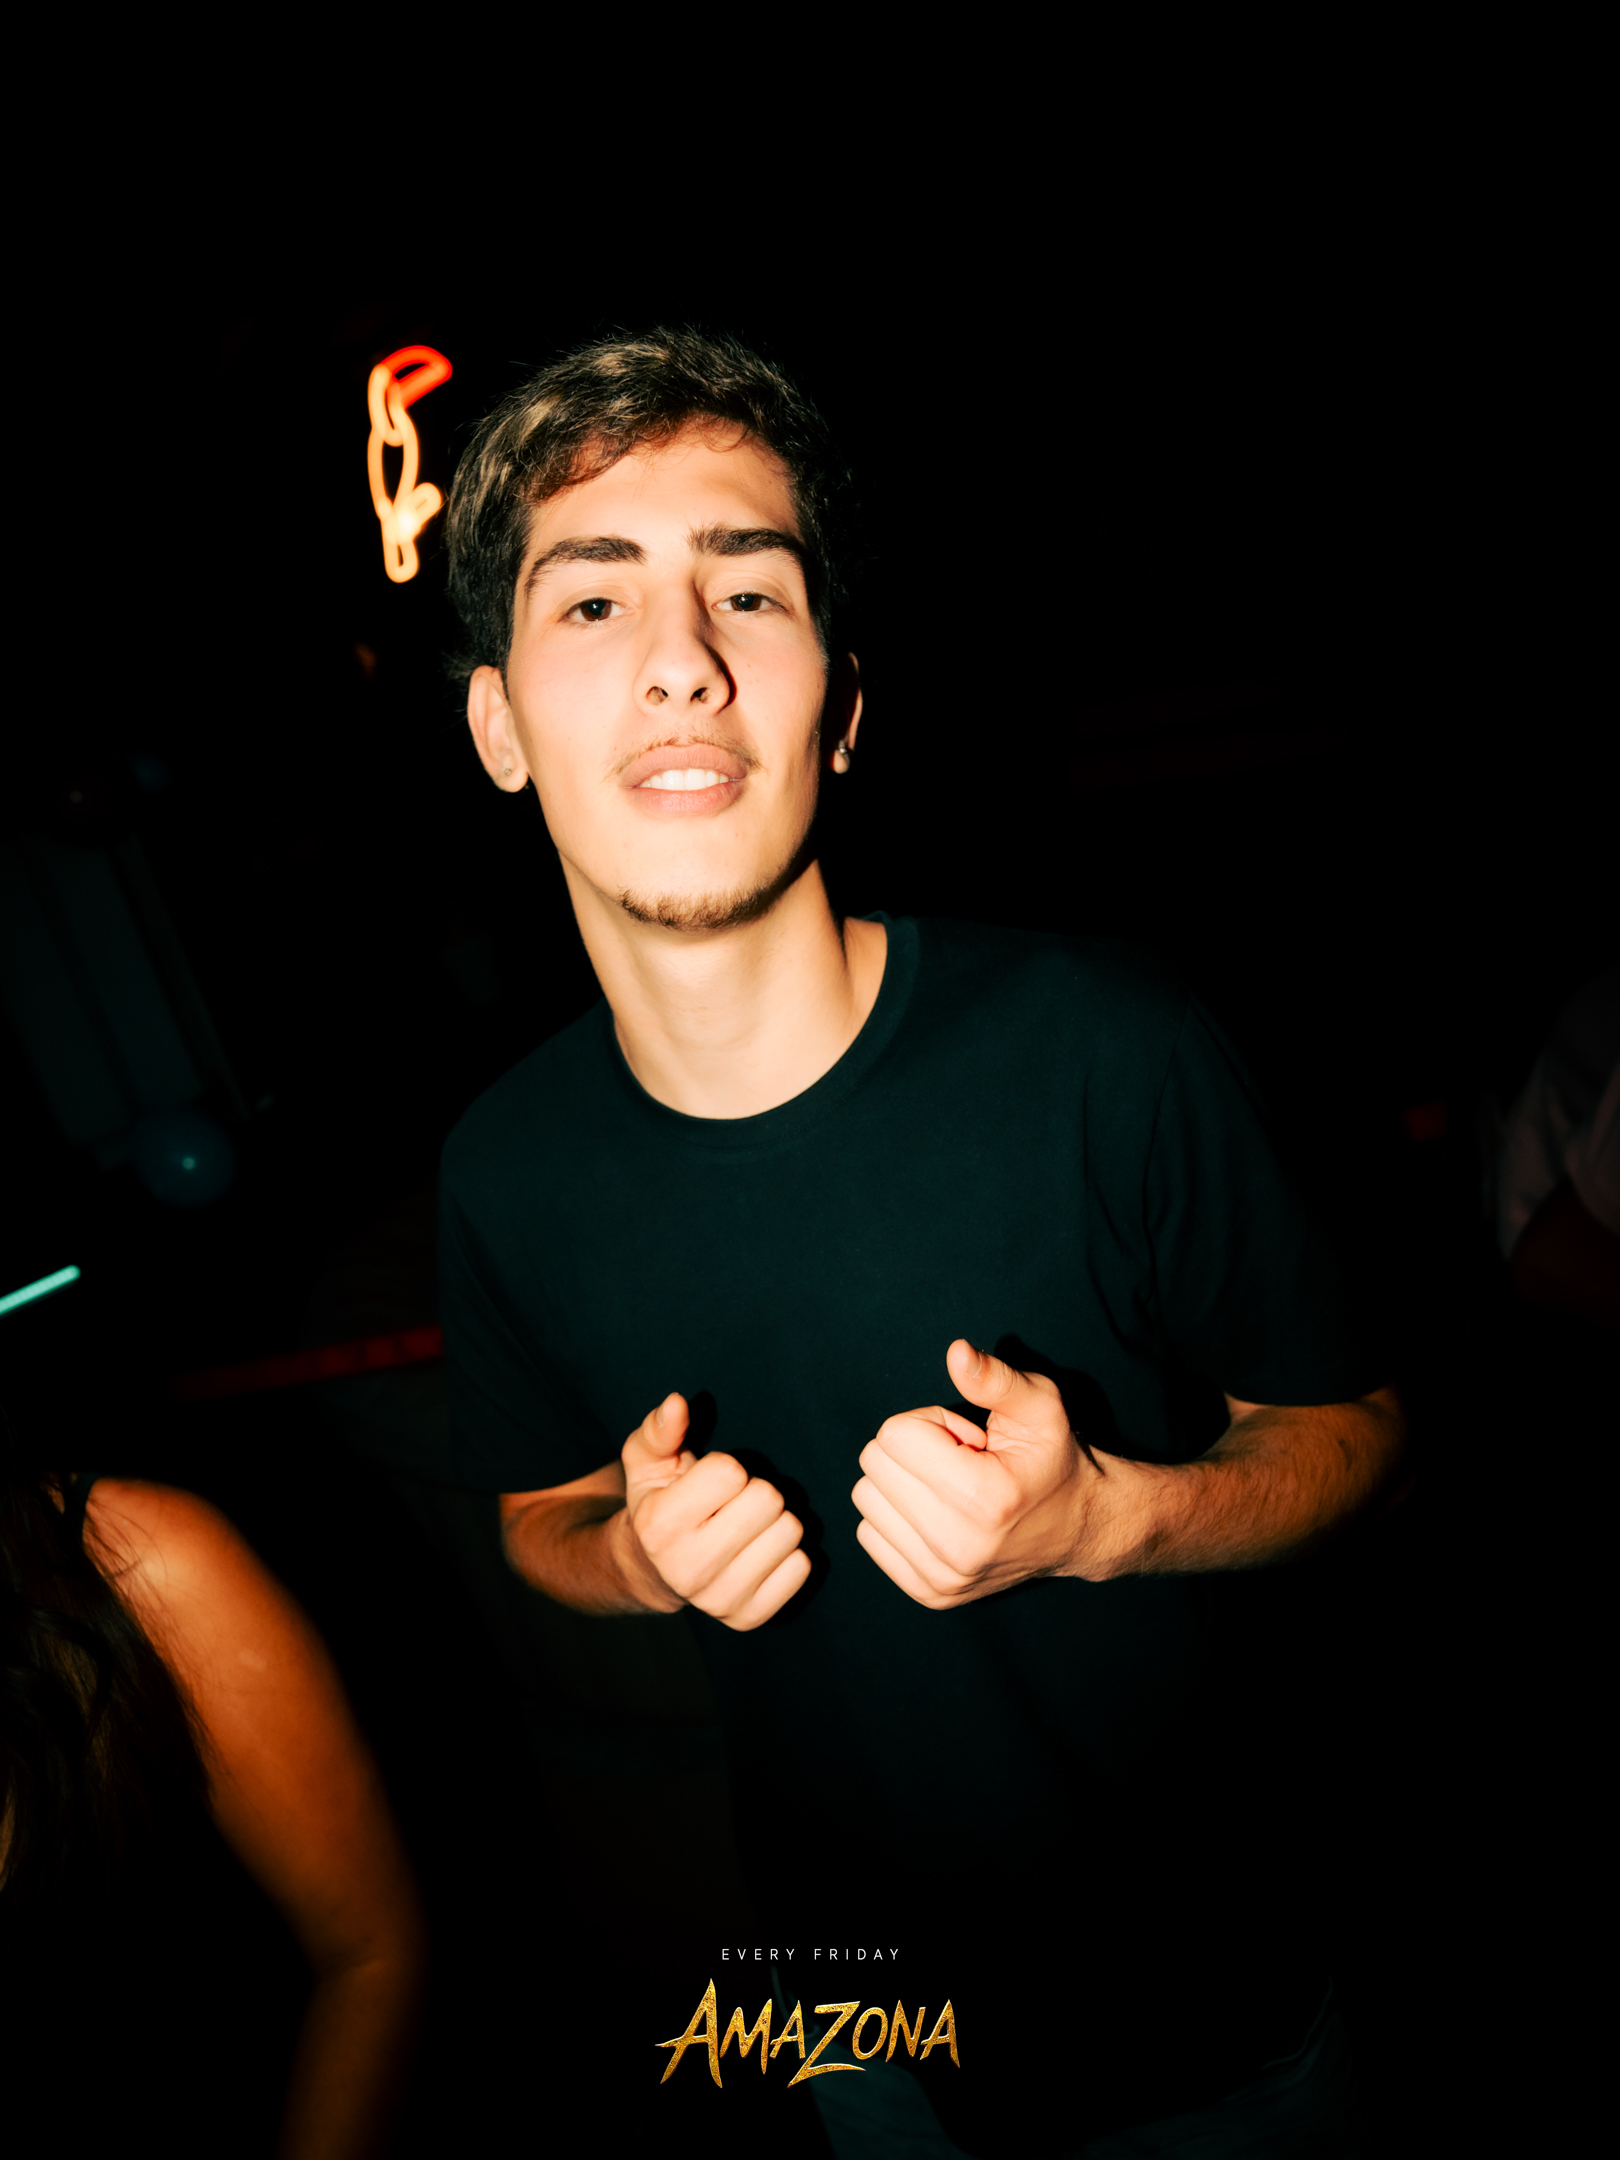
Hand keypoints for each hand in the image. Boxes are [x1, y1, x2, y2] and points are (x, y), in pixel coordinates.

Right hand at [616, 1393, 810, 1630]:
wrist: (654, 1571)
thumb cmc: (659, 1502)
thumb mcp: (648, 1462)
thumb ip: (660, 1430)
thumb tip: (677, 1403)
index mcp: (660, 1525)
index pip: (731, 1473)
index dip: (727, 1469)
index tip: (710, 1483)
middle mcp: (687, 1569)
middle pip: (768, 1501)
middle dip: (756, 1492)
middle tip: (733, 1504)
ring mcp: (720, 1600)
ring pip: (791, 1532)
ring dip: (775, 1521)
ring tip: (746, 1527)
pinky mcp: (749, 1617)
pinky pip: (801, 1567)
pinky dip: (787, 1554)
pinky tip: (758, 1553)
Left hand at [852, 1341, 1129, 1606]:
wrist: (1076, 1530)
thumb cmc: (1053, 1460)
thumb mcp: (1038, 1407)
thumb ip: (995, 1378)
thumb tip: (956, 1352)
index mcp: (984, 1498)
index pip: (895, 1434)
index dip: (931, 1422)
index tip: (968, 1439)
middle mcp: (959, 1546)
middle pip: (874, 1463)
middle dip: (911, 1448)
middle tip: (958, 1460)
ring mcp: (942, 1577)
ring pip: (865, 1498)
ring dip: (900, 1482)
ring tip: (949, 1487)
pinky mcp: (928, 1593)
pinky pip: (868, 1533)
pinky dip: (895, 1515)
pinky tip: (938, 1513)